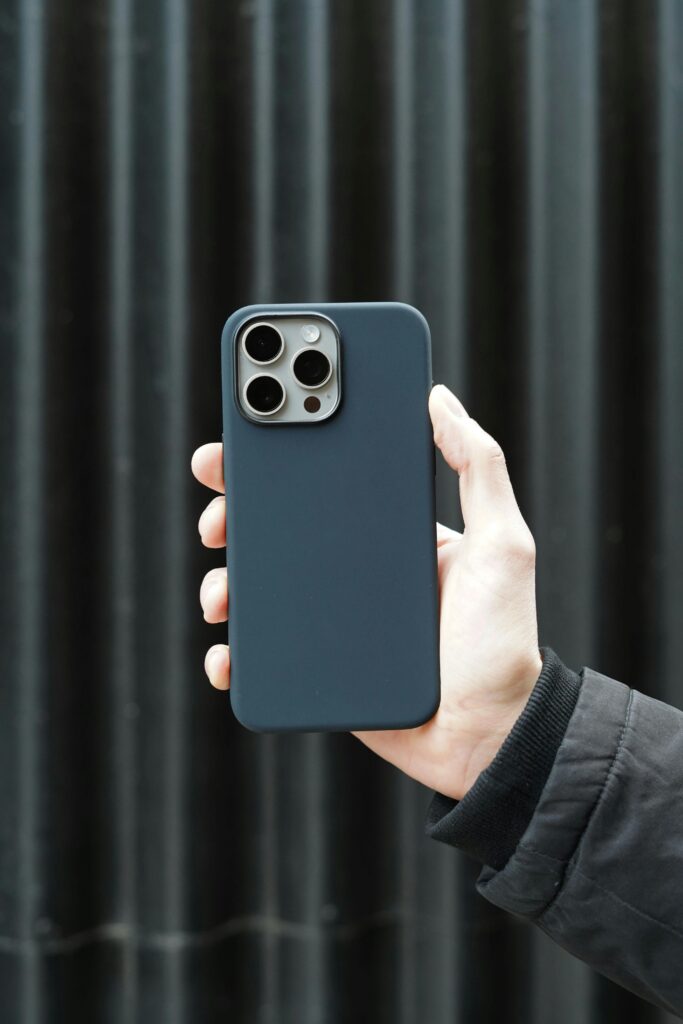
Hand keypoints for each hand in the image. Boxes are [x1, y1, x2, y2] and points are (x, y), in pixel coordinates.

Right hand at [191, 385, 541, 800]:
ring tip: (221, 590)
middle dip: (234, 509)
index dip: (280, 449)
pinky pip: (260, 653)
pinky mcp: (316, 666)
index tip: (246, 425)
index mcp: (387, 531)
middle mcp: (352, 569)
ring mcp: (330, 619)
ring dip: (224, 579)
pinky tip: (227, 651)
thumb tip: (439, 398)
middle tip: (218, 508)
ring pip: (258, 587)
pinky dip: (233, 651)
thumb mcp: (503, 544)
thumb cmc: (502, 642)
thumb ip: (480, 467)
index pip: (325, 475)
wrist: (489, 737)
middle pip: (277, 526)